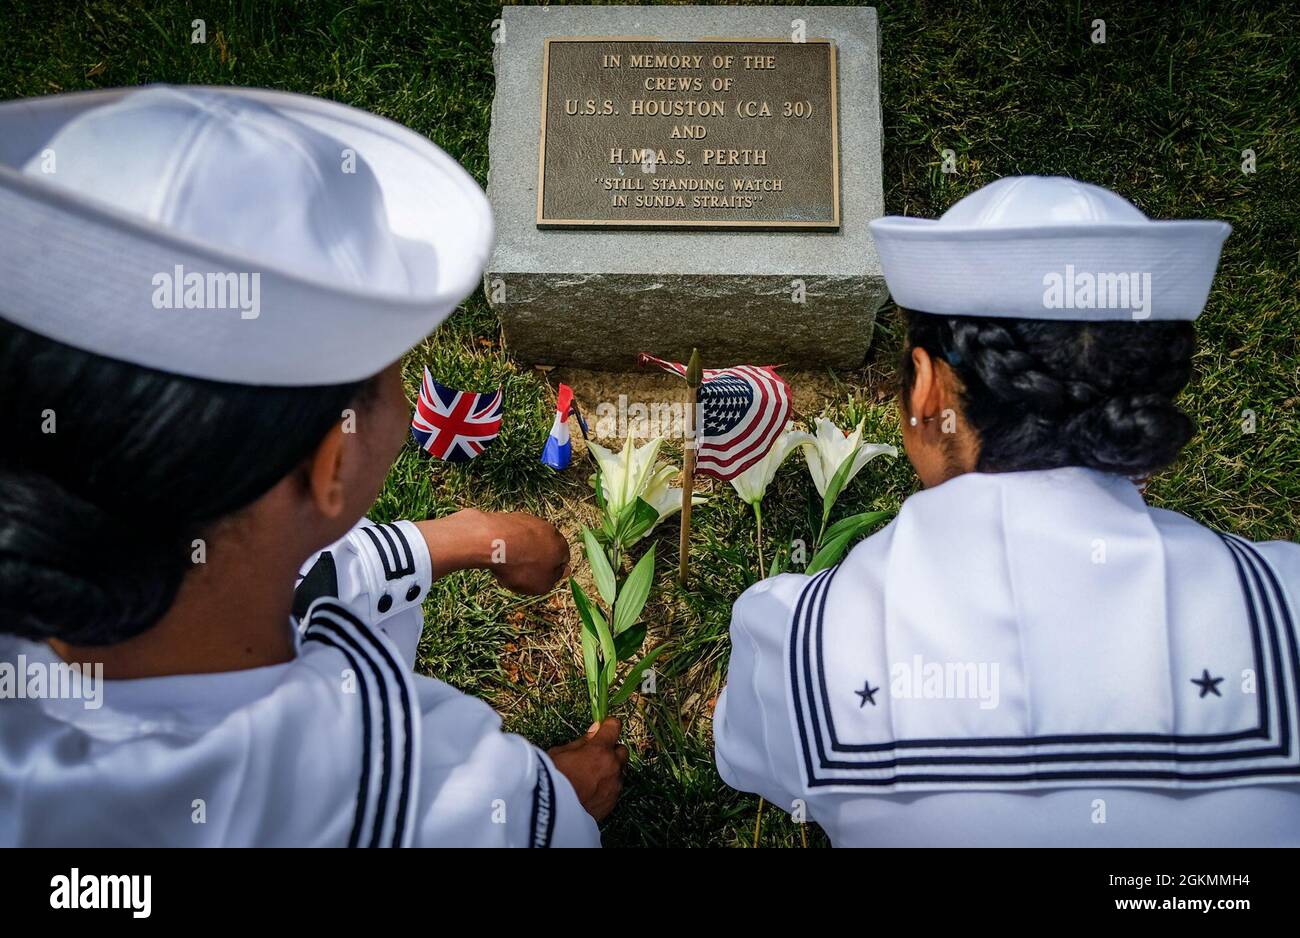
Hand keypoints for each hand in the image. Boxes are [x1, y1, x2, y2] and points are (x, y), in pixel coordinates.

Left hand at [417, 509, 568, 594]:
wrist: (492, 541)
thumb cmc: (520, 566)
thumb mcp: (541, 585)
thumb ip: (554, 579)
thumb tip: (563, 571)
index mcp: (560, 546)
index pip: (563, 560)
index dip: (551, 571)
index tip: (539, 578)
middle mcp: (549, 529)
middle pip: (546, 547)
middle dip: (537, 558)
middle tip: (522, 572)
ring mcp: (531, 521)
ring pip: (530, 539)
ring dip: (523, 550)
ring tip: (507, 563)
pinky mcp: (513, 516)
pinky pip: (515, 533)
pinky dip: (510, 541)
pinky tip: (499, 551)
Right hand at [547, 718, 627, 820]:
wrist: (549, 813)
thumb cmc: (550, 780)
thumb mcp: (559, 752)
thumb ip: (581, 742)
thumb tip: (594, 732)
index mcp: (599, 750)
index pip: (614, 727)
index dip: (608, 726)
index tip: (603, 727)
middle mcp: (612, 767)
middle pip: (622, 750)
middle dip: (611, 750)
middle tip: (595, 754)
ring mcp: (614, 786)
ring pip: (619, 771)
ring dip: (609, 770)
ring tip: (590, 776)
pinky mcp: (612, 803)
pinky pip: (614, 789)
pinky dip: (606, 787)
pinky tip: (591, 790)